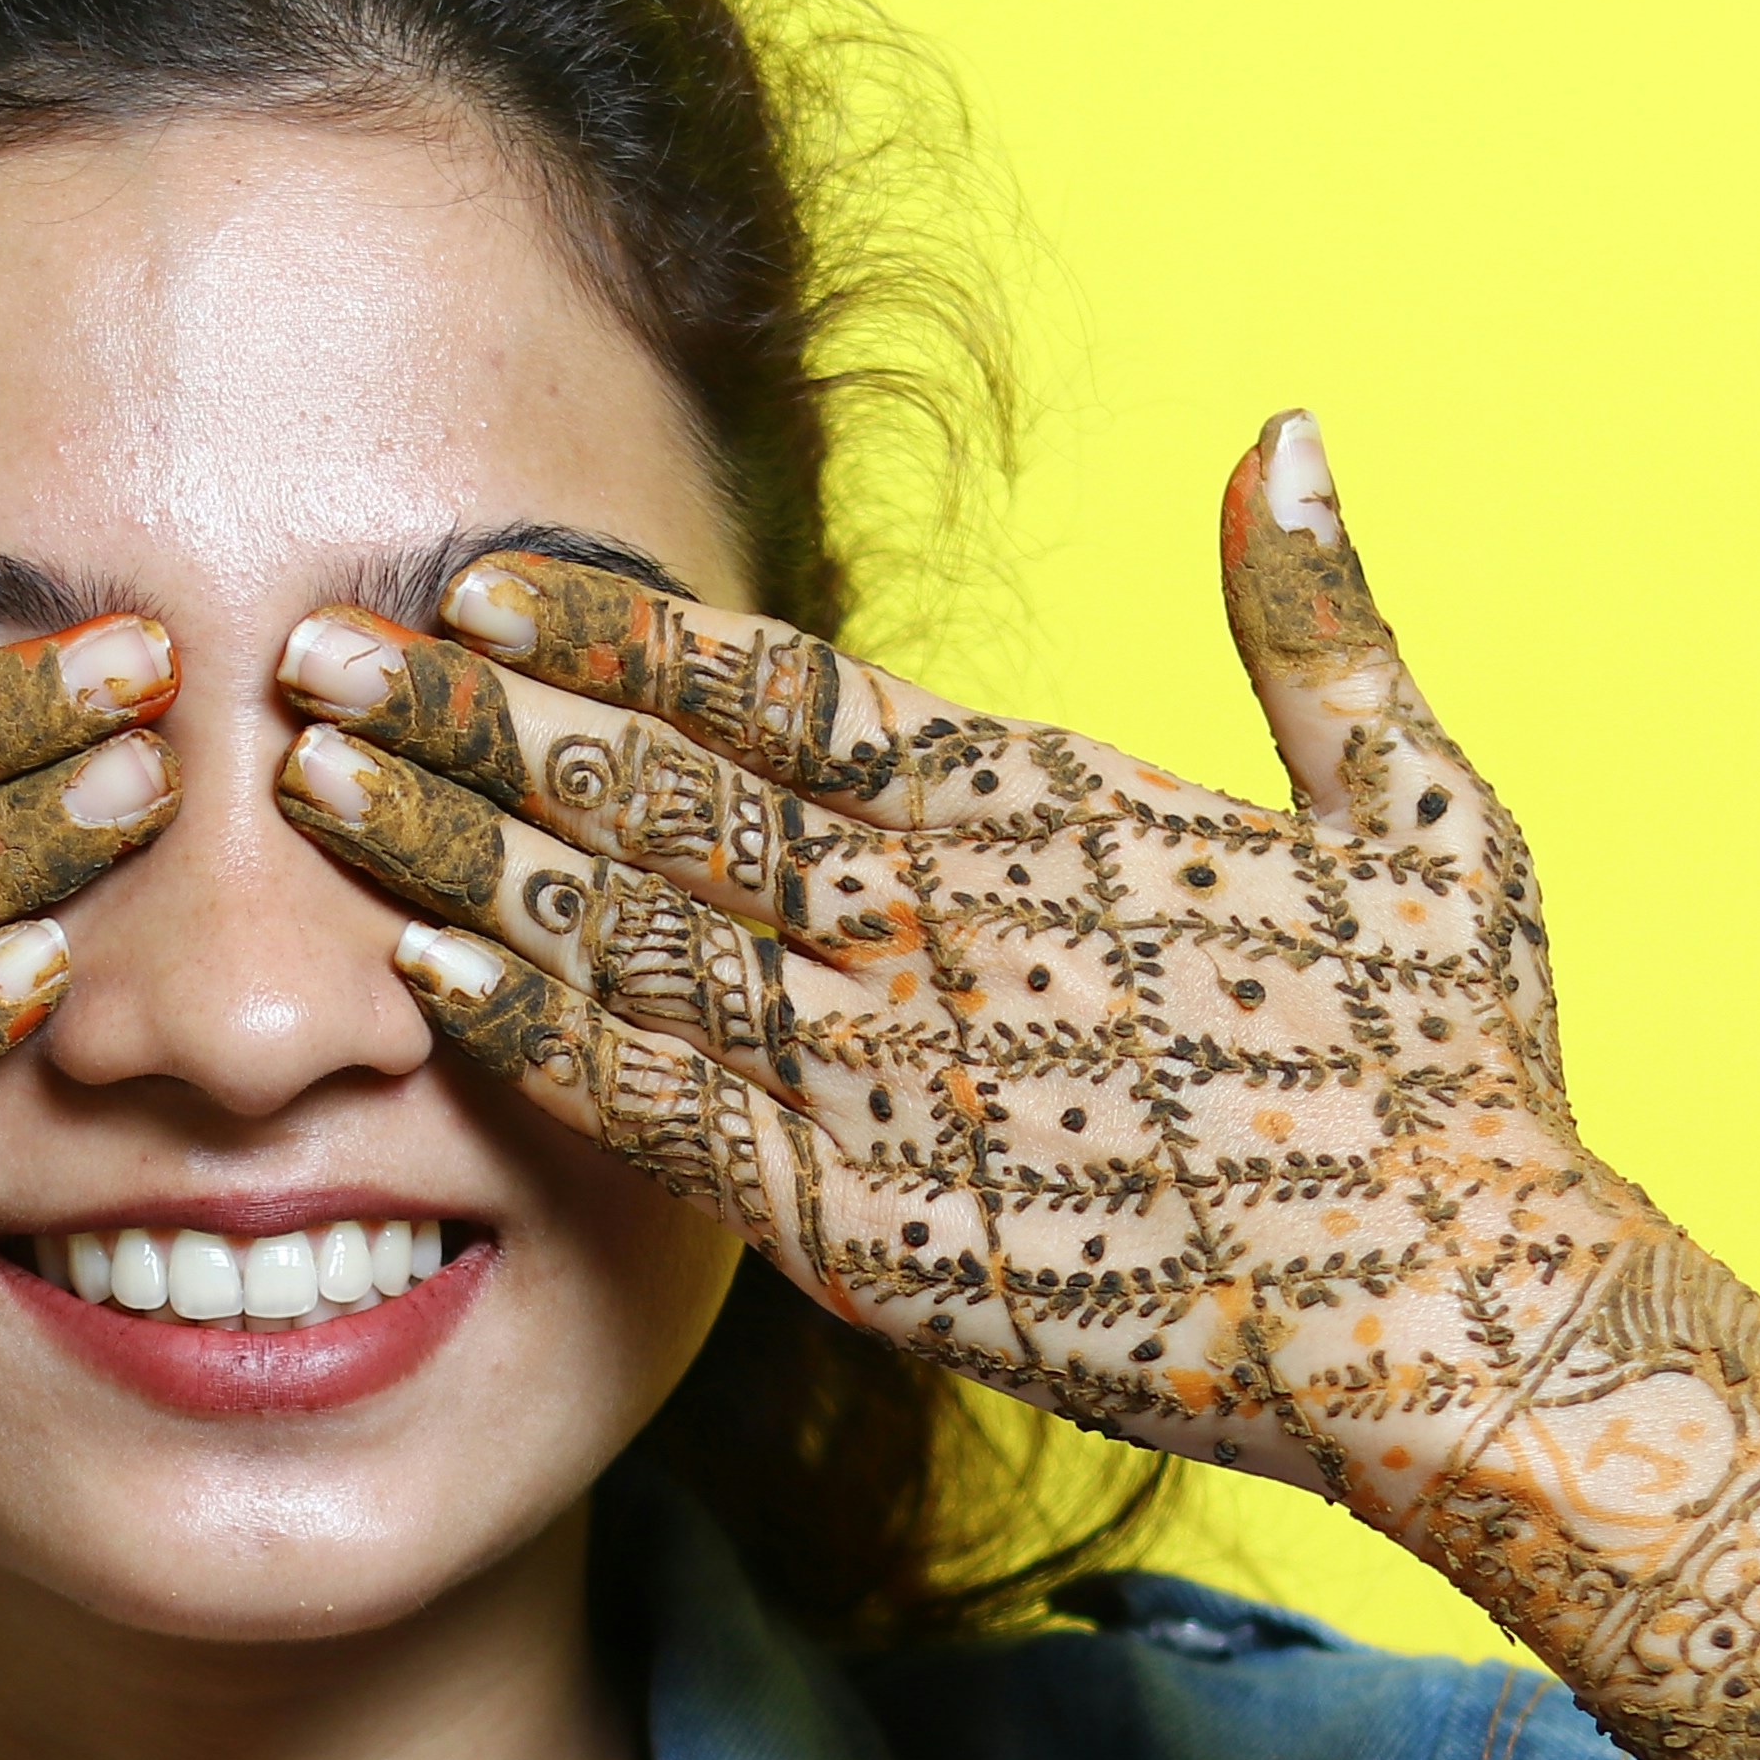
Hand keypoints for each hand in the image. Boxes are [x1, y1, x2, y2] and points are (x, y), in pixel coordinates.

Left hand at [269, 415, 1629, 1501]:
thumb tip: (1284, 439)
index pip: (772, 683)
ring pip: (619, 927)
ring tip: (301, 779)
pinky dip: (531, 1027)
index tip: (469, 579)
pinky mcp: (860, 1217)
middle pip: (650, 786)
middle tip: (300, 652)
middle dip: (464, 714)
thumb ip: (1319, 627)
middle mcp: (936, 913)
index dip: (606, 628)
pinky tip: (416, 967)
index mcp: (1041, 799)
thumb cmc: (1454, 1083)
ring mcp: (885, 1064)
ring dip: (452, 847)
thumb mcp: (1417, 815)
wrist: (1460, 1319)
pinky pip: (652, 1104)